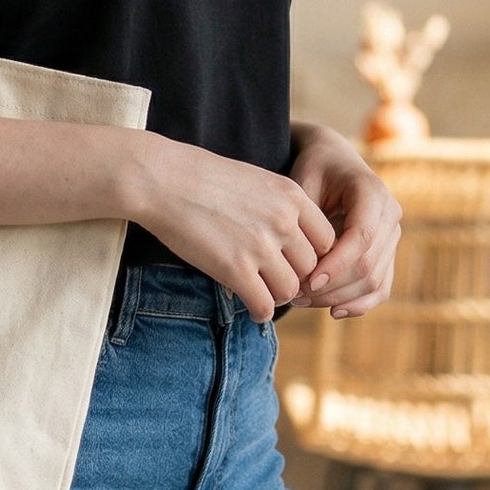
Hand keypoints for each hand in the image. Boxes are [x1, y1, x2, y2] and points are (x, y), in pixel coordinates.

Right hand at [130, 135, 336, 322]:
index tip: (294, 261)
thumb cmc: (201, 177)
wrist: (162, 179)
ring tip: (263, 294)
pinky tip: (252, 308)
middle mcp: (283, 221)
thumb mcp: (255, 180)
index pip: (327, 239)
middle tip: (276, 282)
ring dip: (278, 295)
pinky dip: (261, 312)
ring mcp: (260, 246)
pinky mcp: (235, 268)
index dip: (313, 255)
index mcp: (291, 195)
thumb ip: (279, 207)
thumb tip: (291, 239)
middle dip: (296, 277)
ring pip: (290, 289)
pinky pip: (265, 304)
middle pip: (311, 267)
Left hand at [278, 124, 400, 318]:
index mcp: (372, 192)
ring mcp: (392, 236)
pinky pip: (381, 287)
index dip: (336, 264)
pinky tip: (332, 311)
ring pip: (375, 281)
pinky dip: (359, 303)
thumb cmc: (313, 169)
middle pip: (369, 264)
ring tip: (302, 300)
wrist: (333, 160)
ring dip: (339, 297)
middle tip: (295, 295)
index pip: (362, 237)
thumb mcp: (302, 183)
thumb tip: (293, 262)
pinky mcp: (387, 254)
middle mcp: (390, 215)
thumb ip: (303, 219)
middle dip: (332, 286)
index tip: (306, 281)